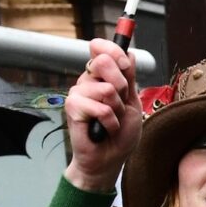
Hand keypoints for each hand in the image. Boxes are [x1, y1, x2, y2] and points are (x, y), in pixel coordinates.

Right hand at [63, 38, 142, 189]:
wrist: (109, 158)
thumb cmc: (120, 132)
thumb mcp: (132, 101)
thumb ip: (129, 78)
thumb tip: (128, 51)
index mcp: (102, 76)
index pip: (102, 48)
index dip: (114, 51)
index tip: (125, 65)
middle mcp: (87, 80)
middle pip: (103, 61)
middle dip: (121, 86)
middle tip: (120, 104)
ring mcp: (78, 93)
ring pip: (106, 89)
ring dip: (117, 110)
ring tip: (111, 121)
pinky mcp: (72, 108)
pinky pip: (100, 108)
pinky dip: (110, 122)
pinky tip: (104, 129)